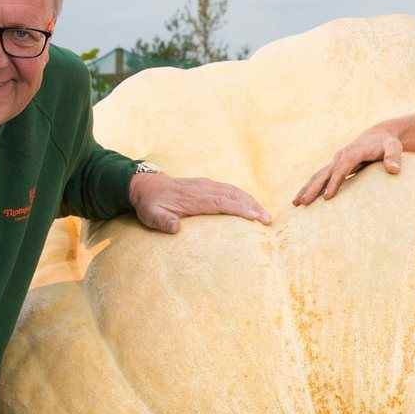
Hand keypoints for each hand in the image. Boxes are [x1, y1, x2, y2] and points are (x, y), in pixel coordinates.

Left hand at [129, 172, 269, 233]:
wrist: (147, 185)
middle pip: (232, 195)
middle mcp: (203, 189)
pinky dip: (243, 197)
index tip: (254, 217)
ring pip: (233, 191)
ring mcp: (206, 185)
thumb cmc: (151, 204)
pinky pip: (229, 189)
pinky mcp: (207, 185)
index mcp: (193, 198)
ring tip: (265, 214)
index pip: (220, 202)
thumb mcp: (151, 215)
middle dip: (251, 206)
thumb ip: (162, 222)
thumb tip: (175, 228)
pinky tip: (252, 205)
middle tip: (267, 219)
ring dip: (251, 201)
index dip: (238, 208)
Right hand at [293, 125, 404, 203]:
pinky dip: (310, 187)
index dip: (334, 182)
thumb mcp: (394, 147)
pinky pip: (321, 177)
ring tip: (296, 203)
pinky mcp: (335, 166)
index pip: (342, 167)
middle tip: (303, 203)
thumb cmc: (388, 144)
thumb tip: (394, 170)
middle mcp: (342, 155)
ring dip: (307, 188)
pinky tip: (303, 199)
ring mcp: (336, 161)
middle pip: (325, 172)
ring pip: (318, 175)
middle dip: (313, 188)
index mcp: (354, 151)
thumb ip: (394, 157)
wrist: (379, 136)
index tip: (327, 197)